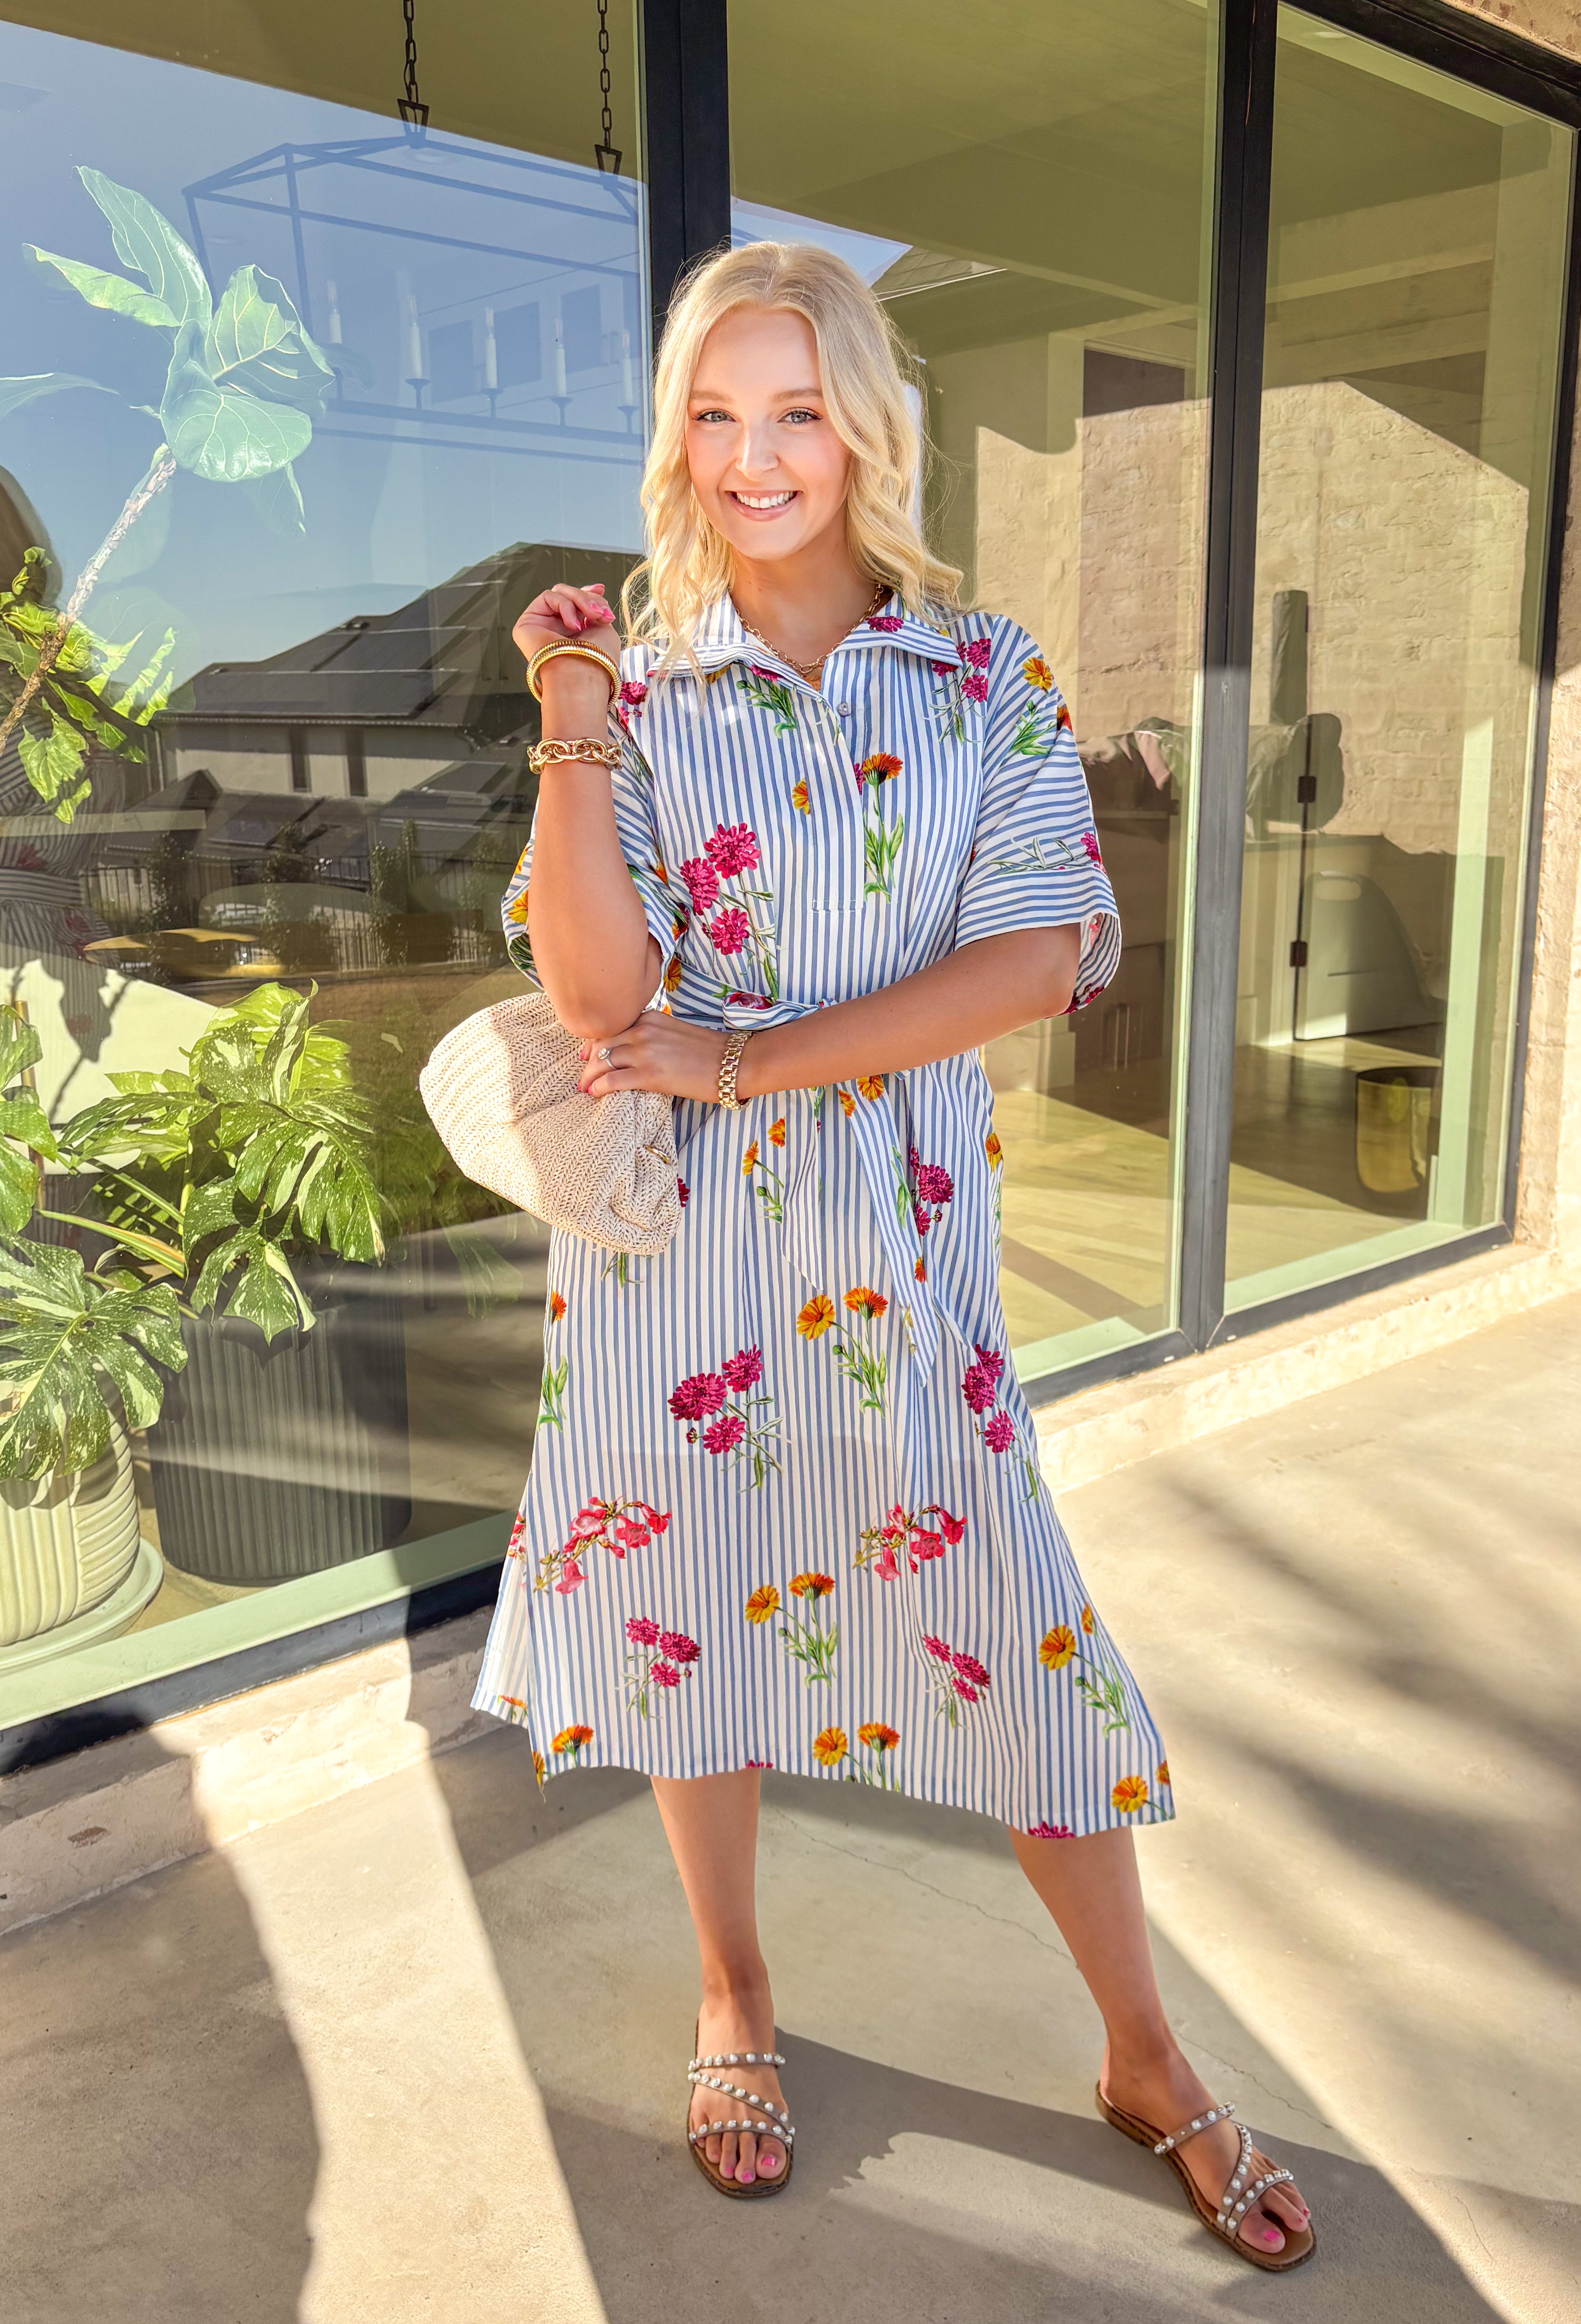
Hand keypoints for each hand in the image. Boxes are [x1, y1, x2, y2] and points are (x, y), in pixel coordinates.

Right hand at [512, 581, 621, 694]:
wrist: (583, 675)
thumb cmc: (598, 659)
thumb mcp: (603, 627)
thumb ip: (595, 608)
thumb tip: (596, 590)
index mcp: (572, 633)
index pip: (575, 603)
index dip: (587, 593)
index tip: (600, 590)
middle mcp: (554, 629)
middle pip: (568, 595)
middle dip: (587, 599)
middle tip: (600, 612)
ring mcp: (540, 625)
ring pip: (559, 593)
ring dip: (580, 601)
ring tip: (593, 617)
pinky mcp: (527, 622)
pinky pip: (548, 597)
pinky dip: (565, 606)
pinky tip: (573, 626)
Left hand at [577, 1013, 728, 1103]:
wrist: (733, 1062)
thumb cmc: (709, 1051)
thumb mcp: (675, 1031)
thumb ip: (652, 1034)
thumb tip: (634, 1049)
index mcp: (649, 1017)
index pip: (610, 1027)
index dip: (594, 1042)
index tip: (586, 1053)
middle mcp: (643, 1030)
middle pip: (601, 1044)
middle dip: (588, 1061)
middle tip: (583, 1075)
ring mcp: (645, 1051)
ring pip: (601, 1062)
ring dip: (589, 1077)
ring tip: (585, 1088)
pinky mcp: (650, 1074)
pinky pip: (611, 1080)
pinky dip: (597, 1087)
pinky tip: (593, 1094)